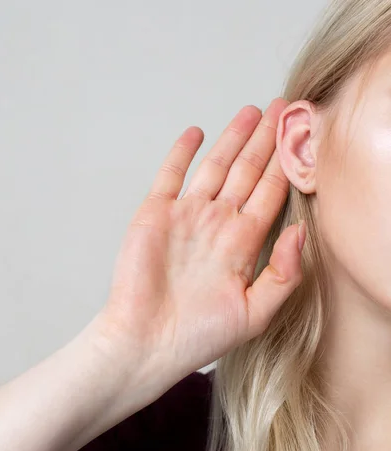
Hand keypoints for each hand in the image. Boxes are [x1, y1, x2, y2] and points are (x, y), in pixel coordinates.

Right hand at [94, 98, 304, 391]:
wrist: (147, 340)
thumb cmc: (199, 334)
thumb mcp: (256, 312)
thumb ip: (284, 273)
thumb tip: (303, 232)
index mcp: (243, 244)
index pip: (270, 193)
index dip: (287, 165)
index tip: (301, 138)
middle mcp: (217, 224)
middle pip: (247, 171)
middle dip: (266, 141)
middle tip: (283, 109)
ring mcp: (186, 216)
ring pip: (215, 166)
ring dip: (232, 138)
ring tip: (251, 113)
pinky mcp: (155, 213)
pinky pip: (171, 175)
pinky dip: (181, 153)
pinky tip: (195, 133)